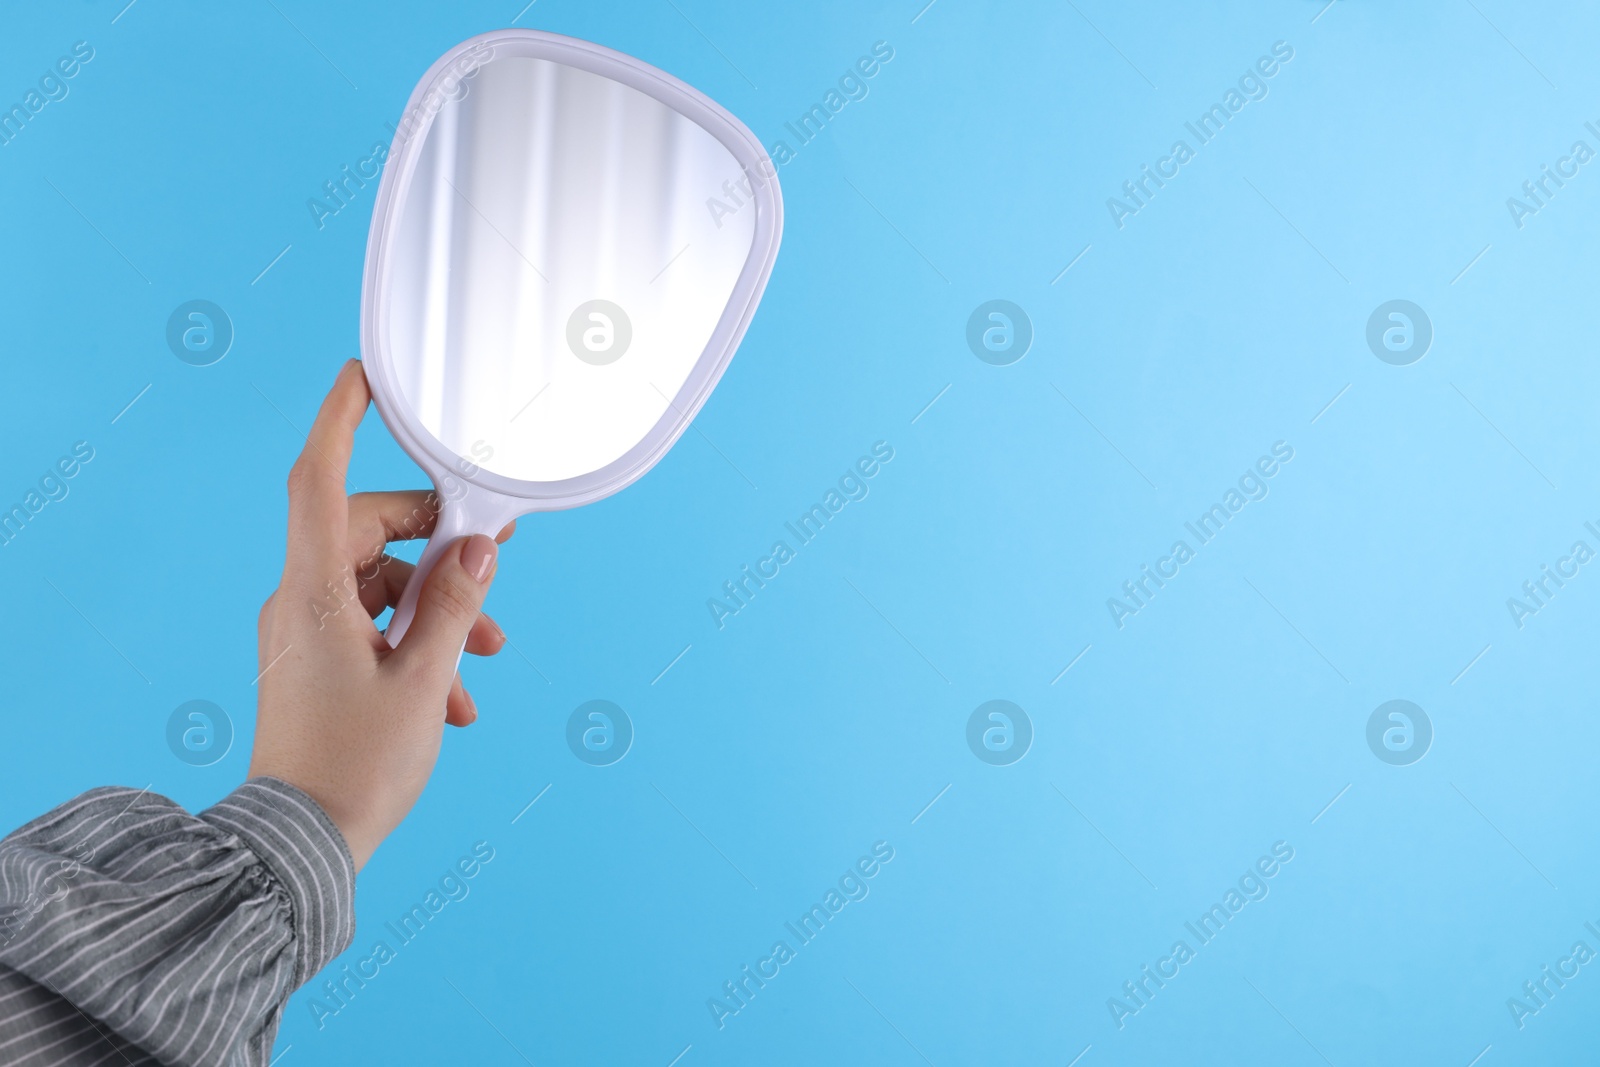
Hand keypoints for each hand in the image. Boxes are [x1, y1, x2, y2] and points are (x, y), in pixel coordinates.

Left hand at [247, 360, 513, 869]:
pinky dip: (418, 646)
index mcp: (313, 593)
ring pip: (381, 586)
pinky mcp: (316, 664)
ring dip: (438, 611)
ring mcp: (304, 635)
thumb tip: (476, 550)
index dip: (340, 420)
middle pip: (372, 534)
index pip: (317, 480)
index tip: (367, 376)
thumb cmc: (354, 768)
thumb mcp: (423, 681)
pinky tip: (453, 698)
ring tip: (482, 658)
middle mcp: (299, 603)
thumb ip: (454, 605)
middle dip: (440, 554)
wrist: (301, 847)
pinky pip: (373, 627)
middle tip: (493, 575)